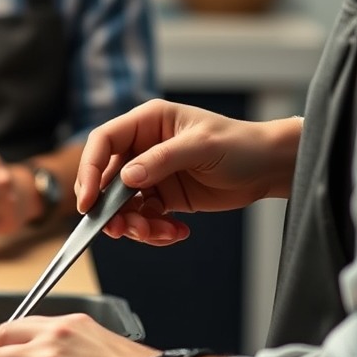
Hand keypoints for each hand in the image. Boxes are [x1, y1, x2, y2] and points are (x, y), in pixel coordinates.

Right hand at [75, 99, 299, 243]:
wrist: (267, 167)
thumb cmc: (239, 144)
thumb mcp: (200, 147)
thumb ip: (161, 160)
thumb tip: (126, 177)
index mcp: (147, 122)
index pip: (103, 142)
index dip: (89, 169)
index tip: (88, 201)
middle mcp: (143, 147)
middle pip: (108, 179)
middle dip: (112, 209)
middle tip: (122, 229)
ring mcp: (152, 174)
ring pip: (124, 205)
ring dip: (136, 225)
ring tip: (159, 233)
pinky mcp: (165, 198)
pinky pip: (146, 219)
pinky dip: (156, 232)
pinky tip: (178, 232)